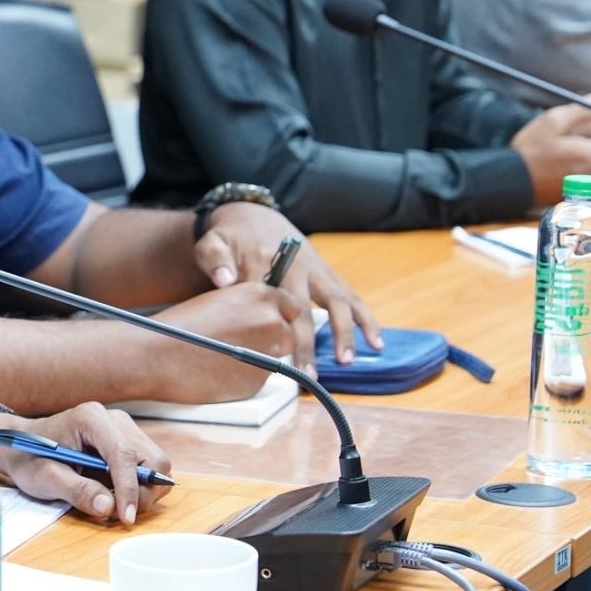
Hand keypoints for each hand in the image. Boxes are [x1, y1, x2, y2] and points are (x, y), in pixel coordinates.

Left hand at [0, 401, 172, 525]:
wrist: (22, 447)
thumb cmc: (30, 458)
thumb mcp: (46, 478)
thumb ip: (77, 490)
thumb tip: (108, 506)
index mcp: (90, 419)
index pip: (123, 453)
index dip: (129, 488)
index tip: (126, 517)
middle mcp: (113, 419)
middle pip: (151, 459)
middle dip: (140, 492)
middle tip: (118, 514)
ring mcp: (123, 429)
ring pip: (155, 465)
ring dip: (140, 491)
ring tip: (110, 502)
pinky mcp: (127, 442)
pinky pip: (147, 468)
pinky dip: (137, 487)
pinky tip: (112, 492)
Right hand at [148, 282, 309, 398]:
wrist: (155, 355)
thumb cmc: (178, 327)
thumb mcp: (218, 302)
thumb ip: (248, 308)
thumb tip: (265, 322)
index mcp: (261, 295)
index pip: (293, 306)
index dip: (283, 316)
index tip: (274, 323)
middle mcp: (272, 322)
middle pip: (290, 334)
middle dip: (273, 340)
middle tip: (243, 344)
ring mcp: (268, 353)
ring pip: (275, 359)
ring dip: (259, 359)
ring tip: (223, 358)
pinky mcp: (259, 381)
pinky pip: (259, 379)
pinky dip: (244, 378)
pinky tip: (218, 372)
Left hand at [195, 202, 381, 364]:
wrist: (254, 217)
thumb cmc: (230, 238)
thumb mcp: (212, 242)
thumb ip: (215, 260)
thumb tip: (225, 280)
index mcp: (265, 260)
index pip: (269, 298)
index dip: (270, 328)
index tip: (269, 357)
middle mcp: (297, 266)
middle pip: (304, 307)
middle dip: (306, 341)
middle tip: (306, 373)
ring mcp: (317, 271)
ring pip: (336, 302)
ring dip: (344, 332)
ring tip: (345, 361)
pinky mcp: (330, 274)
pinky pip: (353, 297)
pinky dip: (367, 319)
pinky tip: (377, 343)